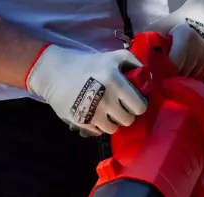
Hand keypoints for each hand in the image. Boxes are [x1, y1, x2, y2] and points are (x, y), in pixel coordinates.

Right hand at [26, 44, 147, 135]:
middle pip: (128, 120)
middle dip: (125, 114)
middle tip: (118, 107)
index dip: (138, 105)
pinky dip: (98, 125)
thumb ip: (133, 64)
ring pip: (113, 129)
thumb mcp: (111, 58)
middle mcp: (106, 99)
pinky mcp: (82, 122)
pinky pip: (99, 132)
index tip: (133, 102)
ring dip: (112, 122)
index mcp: (116, 81)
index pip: (139, 106)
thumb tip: (149, 80)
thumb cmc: (87, 64)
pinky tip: (93, 113)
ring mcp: (93, 113)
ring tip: (105, 110)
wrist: (55, 72)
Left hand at [148, 0, 203, 80]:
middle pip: (182, 74)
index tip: (158, 75)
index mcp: (186, 35)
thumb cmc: (180, 21)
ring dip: (183, 80)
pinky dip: (193, 78)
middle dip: (172, 78)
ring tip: (176, 75)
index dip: (164, 72)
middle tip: (165, 78)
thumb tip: (138, 63)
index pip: (173, 65)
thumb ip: (150, 42)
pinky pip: (201, 78)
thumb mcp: (161, 26)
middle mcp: (200, 47)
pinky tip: (188, 71)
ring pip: (192, 79)